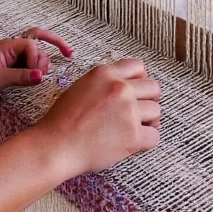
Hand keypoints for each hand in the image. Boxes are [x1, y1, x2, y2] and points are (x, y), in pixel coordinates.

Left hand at [0, 27, 72, 115]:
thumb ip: (18, 76)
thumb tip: (40, 76)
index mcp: (6, 48)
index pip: (31, 44)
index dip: (35, 57)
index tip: (32, 73)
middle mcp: (12, 54)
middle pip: (37, 49)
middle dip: (43, 60)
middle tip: (41, 77)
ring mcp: (13, 66)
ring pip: (36, 61)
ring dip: (43, 68)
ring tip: (40, 80)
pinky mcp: (14, 77)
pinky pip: (31, 73)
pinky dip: (39, 75)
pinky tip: (41, 82)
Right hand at [35, 59, 160, 178]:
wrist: (56, 144)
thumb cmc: (63, 120)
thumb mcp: (80, 87)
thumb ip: (104, 83)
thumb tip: (125, 86)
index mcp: (105, 74)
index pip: (138, 66)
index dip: (140, 79)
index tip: (137, 91)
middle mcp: (119, 88)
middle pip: (153, 87)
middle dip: (148, 100)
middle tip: (139, 112)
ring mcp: (128, 111)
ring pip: (156, 111)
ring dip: (148, 121)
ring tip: (132, 129)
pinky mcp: (133, 135)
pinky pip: (155, 135)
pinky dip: (146, 141)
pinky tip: (133, 143)